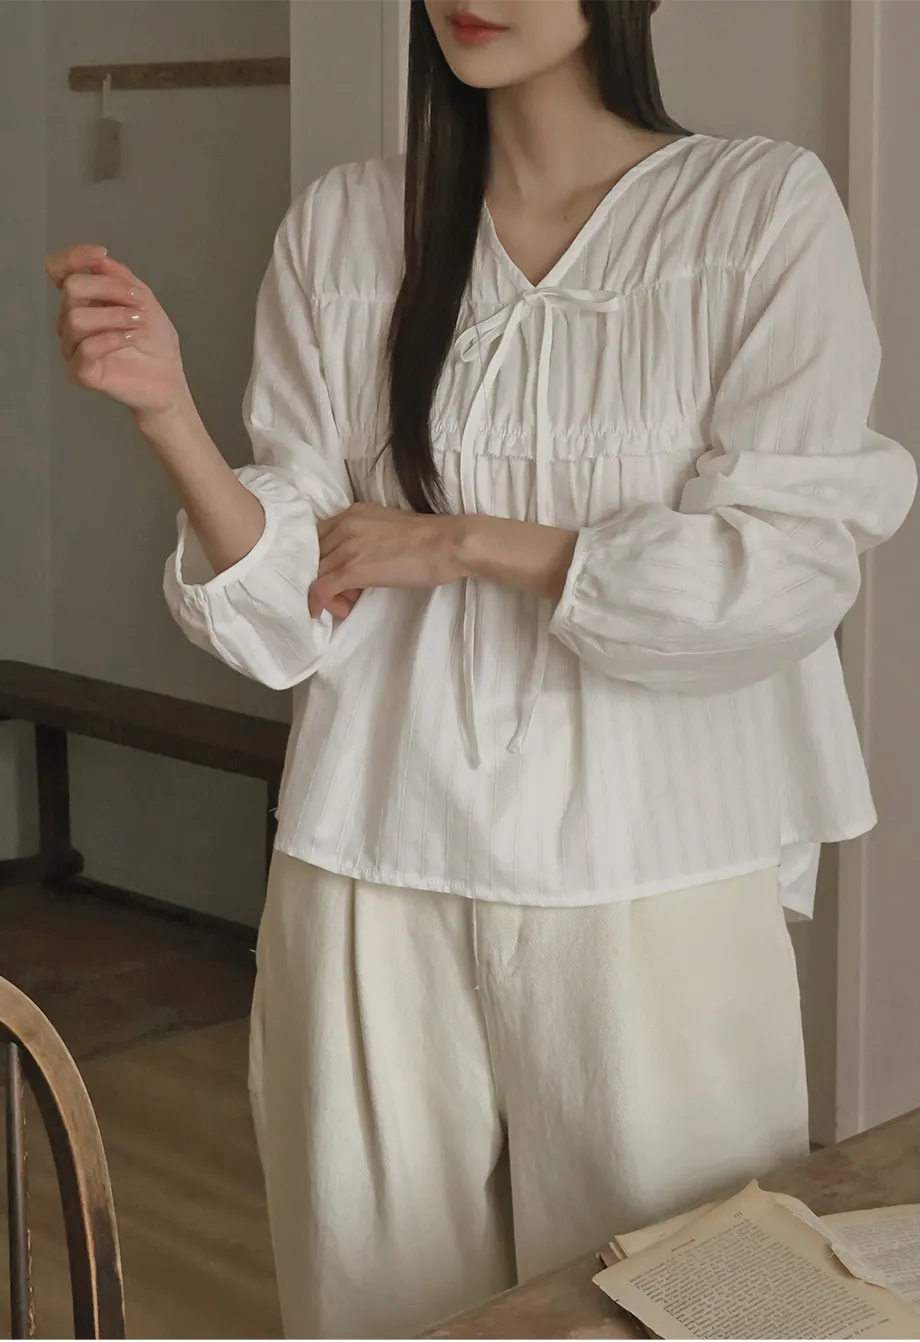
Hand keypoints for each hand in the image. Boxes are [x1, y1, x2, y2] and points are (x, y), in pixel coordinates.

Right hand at [46, 244, 189, 423]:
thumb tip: (98, 259)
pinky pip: (86, 347)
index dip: (73, 257)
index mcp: (83, 302)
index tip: (101, 254)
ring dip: (113, 315)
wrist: (168, 379)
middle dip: (109, 289)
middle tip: (139, 301)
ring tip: (138, 322)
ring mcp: (73, 348)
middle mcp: (71, 322)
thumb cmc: (154, 341)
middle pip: (71, 288)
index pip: (58, 272)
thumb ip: (119, 277)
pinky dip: (111, 338)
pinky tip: (130, 339)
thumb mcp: (143, 300)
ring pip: (76, 318)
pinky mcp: (80, 372)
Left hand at [309, 503, 465, 619]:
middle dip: (324, 576)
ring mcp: (346, 547)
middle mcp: (344, 525)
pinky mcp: (352, 569)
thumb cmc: (429, 538)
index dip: (324, 558)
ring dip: (327, 593)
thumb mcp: (388, 528)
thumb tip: (363, 560)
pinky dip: (319, 603)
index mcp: (353, 513)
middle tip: (346, 592)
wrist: (447, 544)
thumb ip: (368, 537)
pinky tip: (330, 613)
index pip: (319, 536)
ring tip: (347, 604)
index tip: (339, 573)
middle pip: (314, 555)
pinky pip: (321, 588)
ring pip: (316, 573)